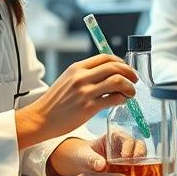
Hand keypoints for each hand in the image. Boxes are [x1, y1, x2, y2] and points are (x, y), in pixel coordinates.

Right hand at [16, 54, 137, 148]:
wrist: (41, 118)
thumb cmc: (56, 102)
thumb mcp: (68, 80)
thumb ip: (85, 75)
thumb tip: (108, 73)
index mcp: (77, 68)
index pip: (106, 57)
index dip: (121, 62)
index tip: (126, 69)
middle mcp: (82, 77)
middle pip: (115, 67)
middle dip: (129, 72)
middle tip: (134, 80)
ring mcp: (85, 92)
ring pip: (117, 81)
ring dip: (129, 86)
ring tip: (131, 93)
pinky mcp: (88, 107)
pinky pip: (113, 99)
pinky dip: (122, 99)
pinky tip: (122, 101)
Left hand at [47, 135, 147, 175]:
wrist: (81, 166)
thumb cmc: (82, 156)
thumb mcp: (84, 156)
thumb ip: (91, 159)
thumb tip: (100, 165)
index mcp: (115, 136)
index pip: (129, 139)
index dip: (130, 147)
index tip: (126, 157)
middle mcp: (126, 145)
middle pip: (140, 149)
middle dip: (140, 159)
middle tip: (136, 169)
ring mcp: (130, 157)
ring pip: (143, 162)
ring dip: (142, 171)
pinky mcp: (130, 170)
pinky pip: (139, 173)